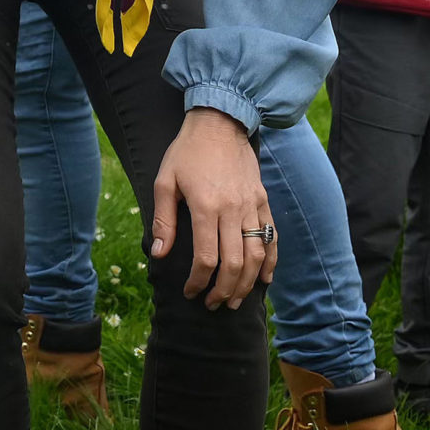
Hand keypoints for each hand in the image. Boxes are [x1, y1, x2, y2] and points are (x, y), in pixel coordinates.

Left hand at [150, 106, 274, 307]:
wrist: (219, 124)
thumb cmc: (186, 152)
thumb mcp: (164, 182)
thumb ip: (163, 221)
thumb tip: (158, 254)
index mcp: (206, 206)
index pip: (207, 257)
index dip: (199, 281)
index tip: (190, 292)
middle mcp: (233, 209)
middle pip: (235, 262)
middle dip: (225, 290)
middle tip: (214, 305)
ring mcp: (252, 206)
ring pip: (257, 254)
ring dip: (247, 282)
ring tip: (236, 300)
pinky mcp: (262, 200)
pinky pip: (271, 236)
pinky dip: (270, 261)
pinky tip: (264, 278)